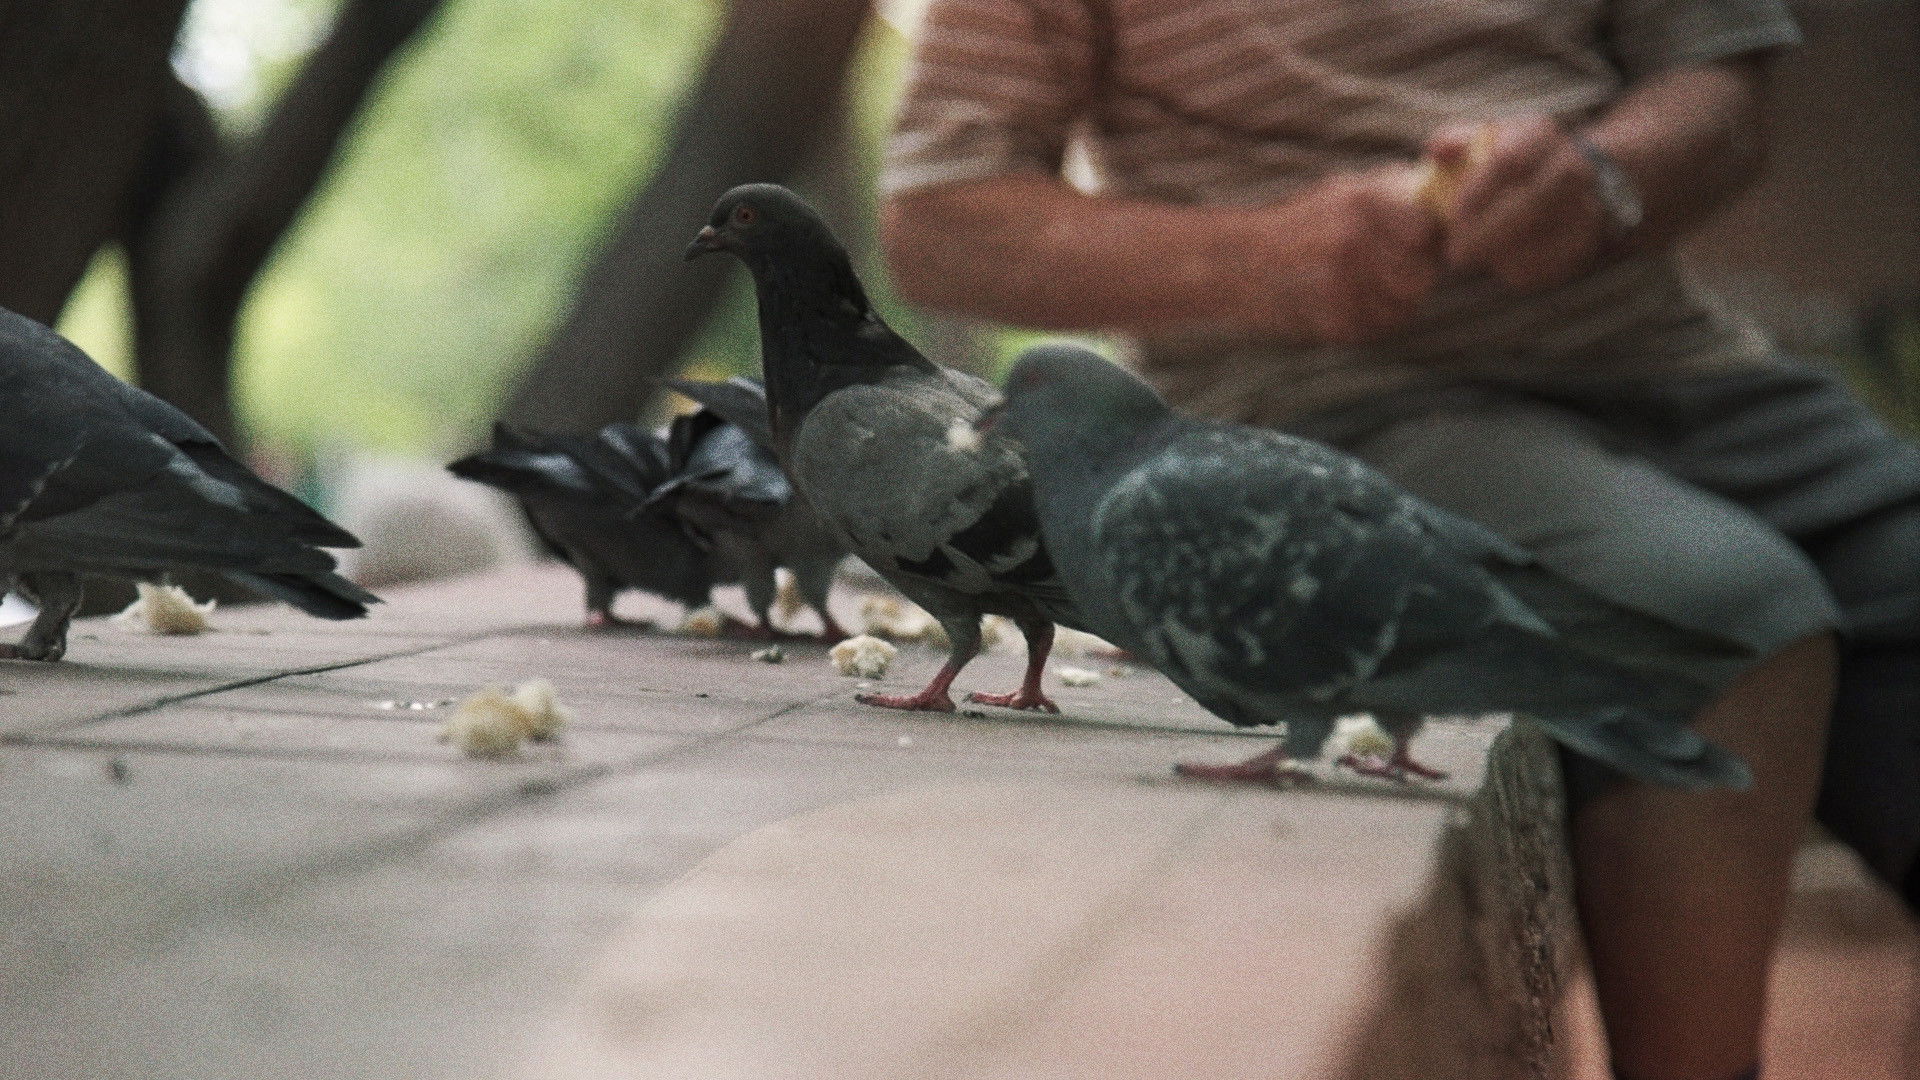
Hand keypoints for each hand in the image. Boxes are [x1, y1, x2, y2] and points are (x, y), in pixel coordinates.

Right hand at [1241, 165, 1443, 345]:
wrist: (1238, 266)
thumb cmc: (1297, 226)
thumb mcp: (1342, 191)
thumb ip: (1394, 190)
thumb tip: (1443, 194)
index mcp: (1360, 201)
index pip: (1428, 230)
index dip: (1426, 241)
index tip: (1414, 245)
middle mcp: (1353, 240)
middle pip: (1423, 272)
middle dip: (1416, 273)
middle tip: (1395, 271)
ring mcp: (1343, 284)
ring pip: (1407, 304)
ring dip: (1398, 300)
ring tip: (1373, 288)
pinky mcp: (1334, 321)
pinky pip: (1381, 327)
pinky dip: (1375, 319)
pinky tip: (1353, 304)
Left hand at [1427, 116, 1611, 291]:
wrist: (1572, 175)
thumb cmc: (1509, 159)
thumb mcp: (1482, 139)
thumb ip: (1454, 141)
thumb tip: (1438, 151)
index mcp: (1540, 136)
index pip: (1508, 162)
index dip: (1476, 194)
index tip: (1452, 216)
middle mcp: (1572, 167)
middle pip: (1532, 205)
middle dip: (1486, 234)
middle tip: (1455, 254)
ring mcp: (1587, 205)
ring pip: (1543, 239)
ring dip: (1500, 255)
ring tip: (1475, 256)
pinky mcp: (1585, 241)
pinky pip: (1549, 265)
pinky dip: (1517, 270)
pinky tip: (1498, 263)